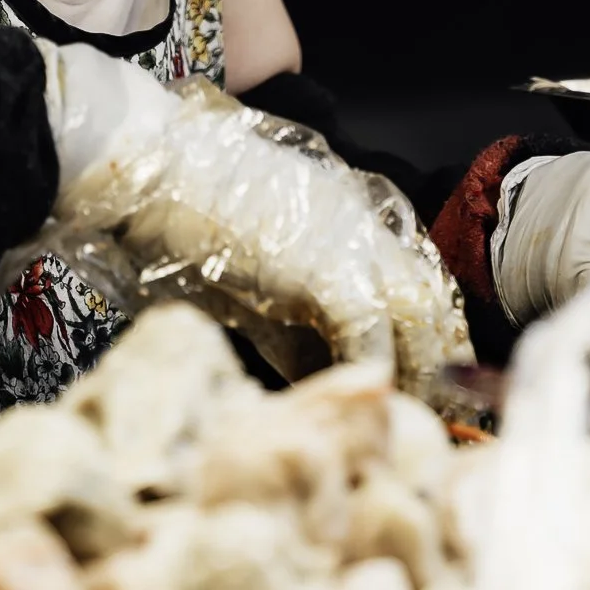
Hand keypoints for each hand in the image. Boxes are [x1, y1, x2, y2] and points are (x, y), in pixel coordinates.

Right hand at [27, 43, 472, 391]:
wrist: (148, 171)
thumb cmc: (182, 213)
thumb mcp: (251, 271)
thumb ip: (292, 321)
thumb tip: (319, 375)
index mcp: (349, 209)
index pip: (413, 275)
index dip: (427, 329)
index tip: (432, 371)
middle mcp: (364, 219)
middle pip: (429, 295)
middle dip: (439, 354)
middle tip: (441, 407)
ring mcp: (353, 240)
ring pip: (417, 315)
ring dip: (419, 372)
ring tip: (416, 418)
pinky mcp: (328, 269)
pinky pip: (372, 334)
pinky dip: (376, 374)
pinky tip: (373, 405)